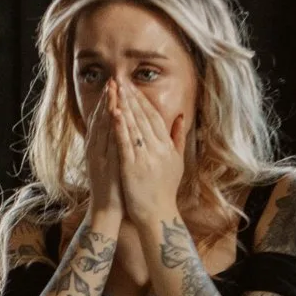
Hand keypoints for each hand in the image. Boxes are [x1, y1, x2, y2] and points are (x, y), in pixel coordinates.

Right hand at [80, 93, 124, 224]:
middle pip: (101, 119)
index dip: (109, 102)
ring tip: (113, 91)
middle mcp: (96, 150)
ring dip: (108, 108)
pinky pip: (108, 144)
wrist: (106, 211)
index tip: (115, 86)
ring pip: (103, 128)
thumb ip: (115, 146)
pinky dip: (111, 128)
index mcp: (98, 148)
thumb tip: (120, 131)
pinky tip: (115, 116)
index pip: (103, 120)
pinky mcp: (105, 166)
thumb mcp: (113, 163)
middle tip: (112, 80)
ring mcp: (99, 157)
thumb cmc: (113, 188)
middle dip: (108, 99)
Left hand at [111, 80, 184, 225]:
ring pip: (134, 126)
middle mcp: (157, 149)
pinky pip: (125, 143)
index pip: (154, 117)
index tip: (133, 86)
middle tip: (121, 80)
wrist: (158, 215)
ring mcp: (145, 158)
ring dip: (124, 106)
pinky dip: (119, 127)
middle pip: (143, 118)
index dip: (143, 101)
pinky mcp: (132, 167)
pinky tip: (113, 113)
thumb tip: (181, 117)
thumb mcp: (177, 162)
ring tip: (116, 90)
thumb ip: (178, 138)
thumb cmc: (165, 190)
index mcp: (166, 146)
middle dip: (131, 98)